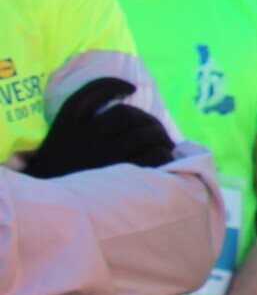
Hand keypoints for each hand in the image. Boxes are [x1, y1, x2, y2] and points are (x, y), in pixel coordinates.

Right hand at [23, 77, 175, 177]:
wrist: (52, 208)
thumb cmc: (64, 170)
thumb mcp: (61, 140)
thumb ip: (84, 121)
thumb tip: (129, 95)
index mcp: (66, 126)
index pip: (90, 93)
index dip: (114, 86)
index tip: (131, 89)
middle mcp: (83, 140)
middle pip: (127, 115)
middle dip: (147, 120)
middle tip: (157, 130)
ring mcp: (102, 160)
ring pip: (144, 135)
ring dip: (161, 137)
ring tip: (167, 145)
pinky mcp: (119, 180)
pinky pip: (153, 158)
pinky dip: (164, 155)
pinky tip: (165, 158)